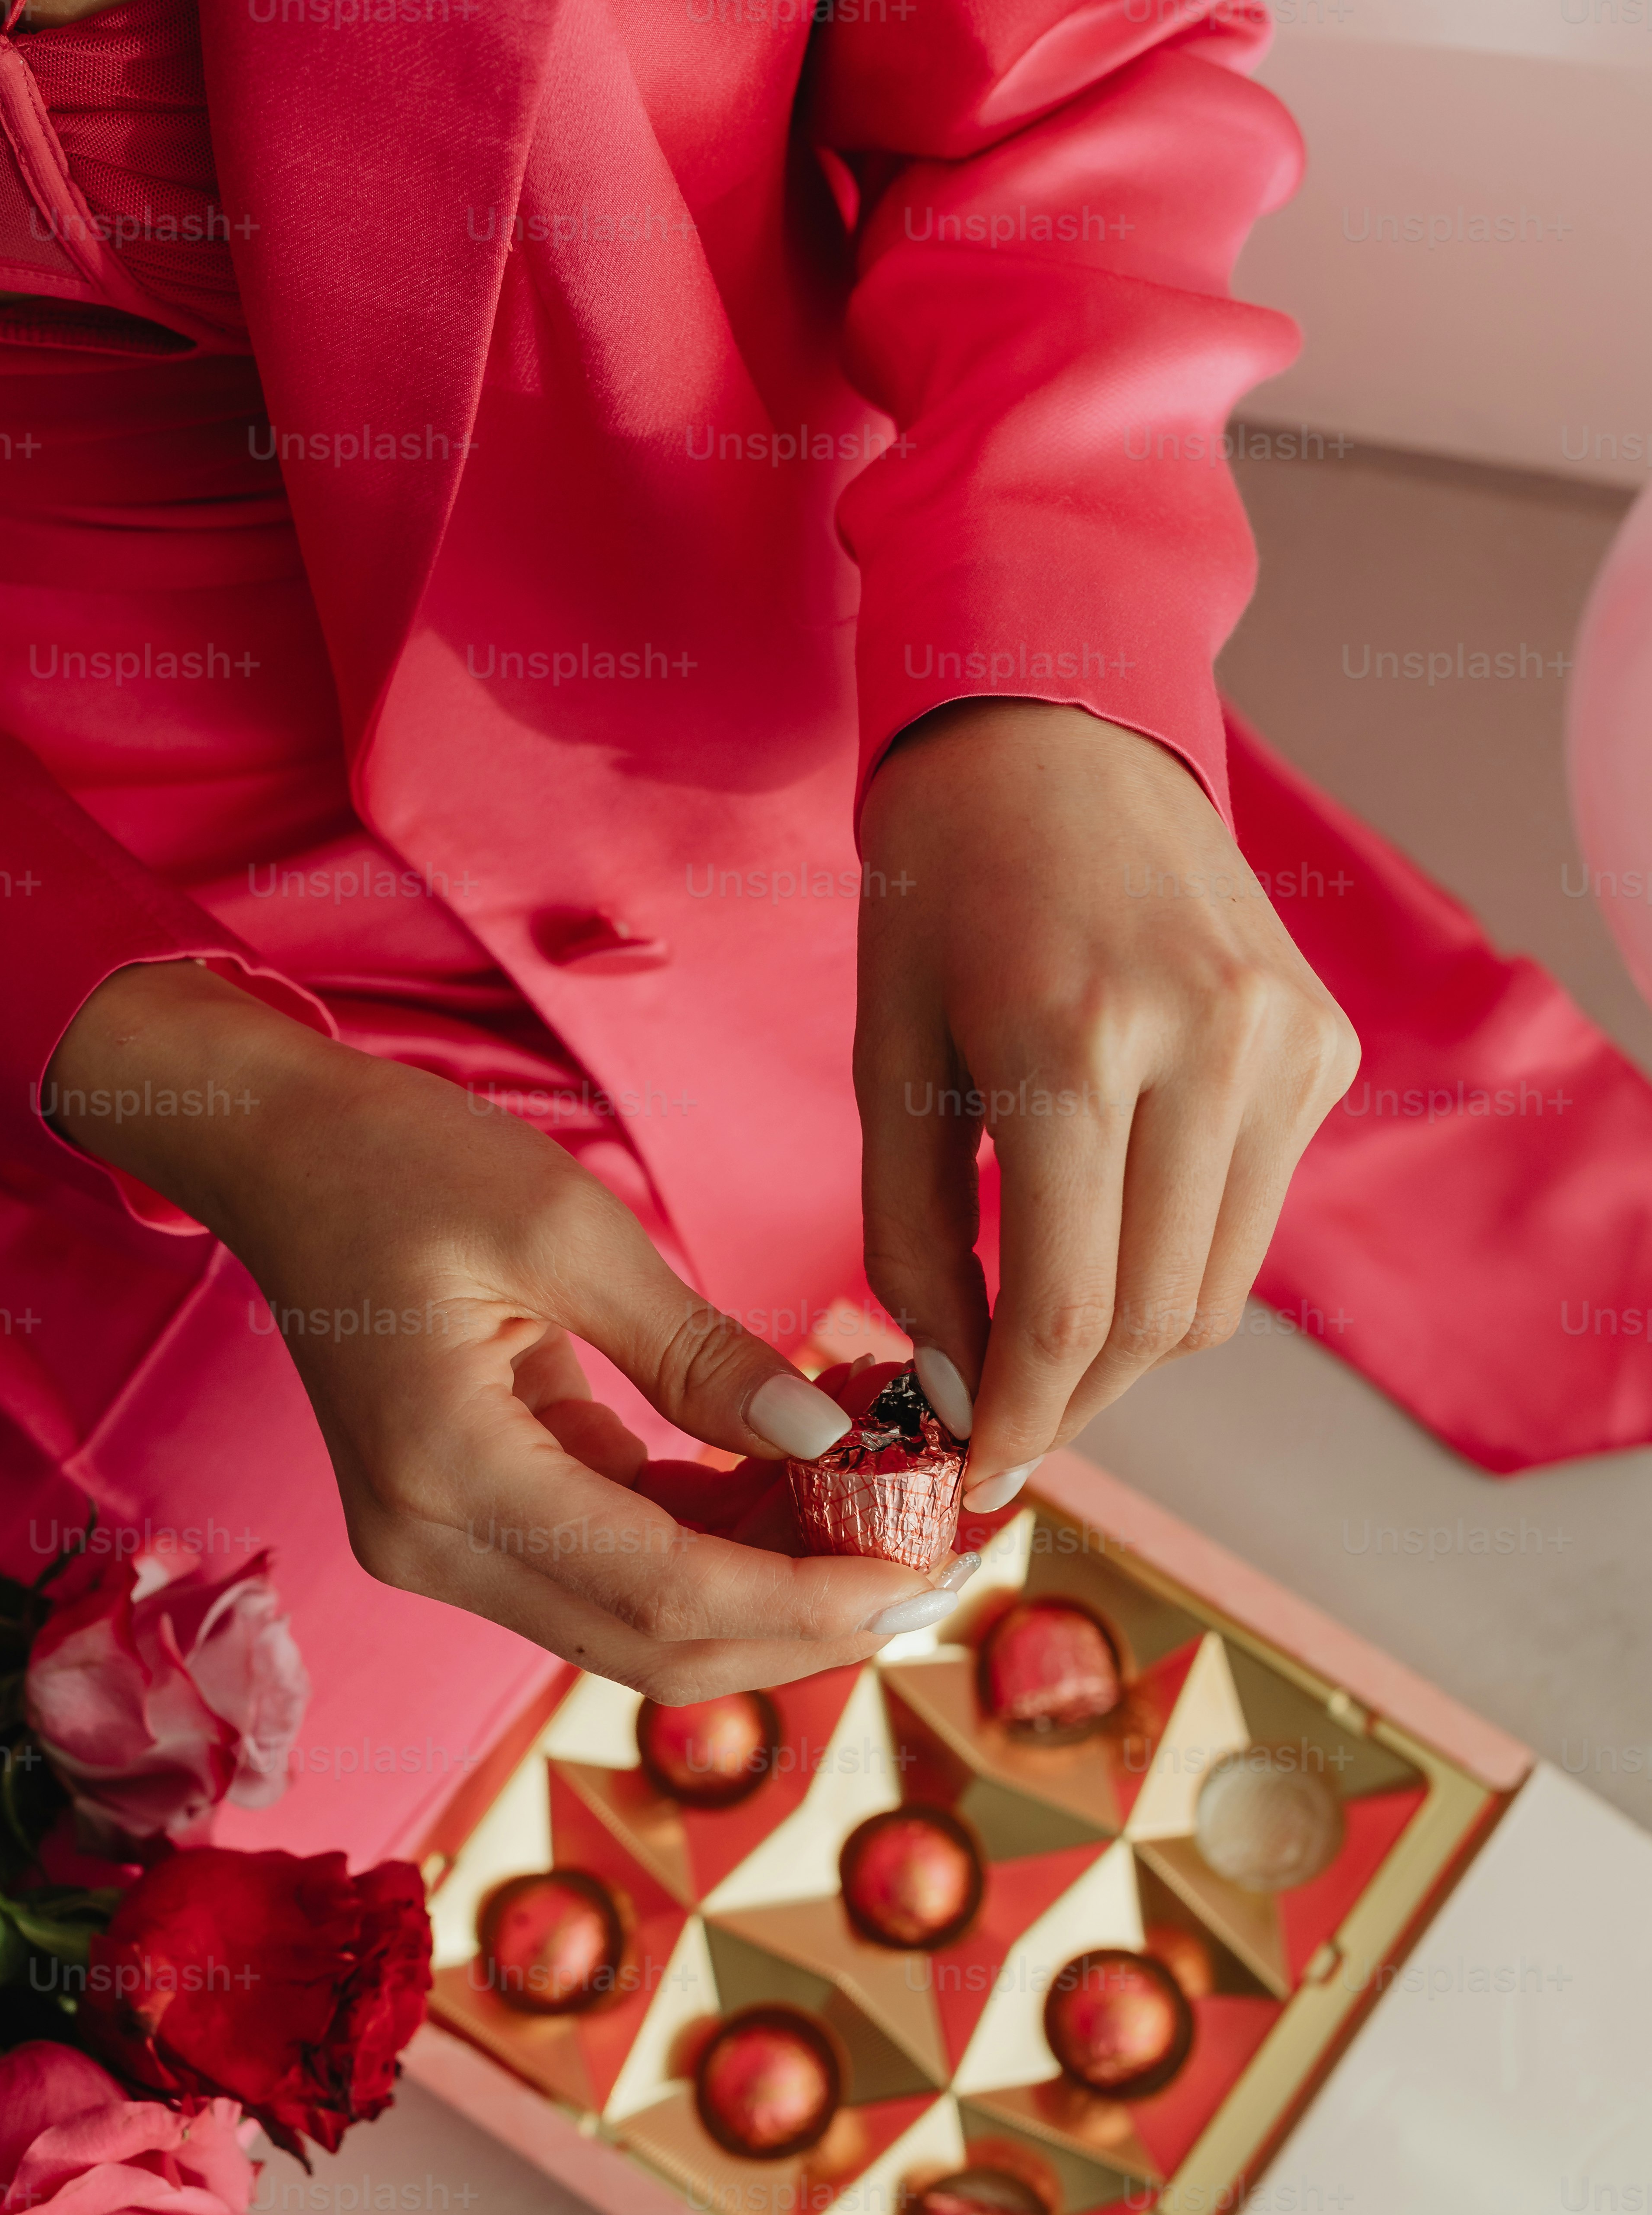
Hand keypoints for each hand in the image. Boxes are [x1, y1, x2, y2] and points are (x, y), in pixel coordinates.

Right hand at [47, 963, 969, 1696]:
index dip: (804, 1602)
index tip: (923, 1573)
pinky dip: (715, 1543)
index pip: (661, 1591)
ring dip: (770, 1590)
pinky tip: (804, 1490)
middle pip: (656, 1645)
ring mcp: (444, 1545)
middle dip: (805, 1625)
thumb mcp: (566, 1228)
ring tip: (890, 1524)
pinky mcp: (468, 1520)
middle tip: (937, 1570)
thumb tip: (831, 1446)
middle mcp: (435, 1544)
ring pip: (642, 1623)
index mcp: (449, 1477)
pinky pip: (615, 1565)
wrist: (277, 1153)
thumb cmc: (400, 1160)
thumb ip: (701, 1353)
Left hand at [856, 699, 1358, 1508]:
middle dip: (1074, 1403)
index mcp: (1074, 1042)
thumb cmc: (942, 896)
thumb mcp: (889, 1063)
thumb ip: (914, 1240)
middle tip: (1004, 1435)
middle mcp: (1206, 1043)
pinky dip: (1179, 1260)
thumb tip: (953, 1383)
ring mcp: (1285, 1043)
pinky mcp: (1324, 1045)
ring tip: (1046, 1352)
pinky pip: (1252, 1215)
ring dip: (1131, 1348)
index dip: (1020, 1420)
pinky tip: (1111, 1238)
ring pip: (1218, 1288)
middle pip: (1156, 1319)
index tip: (974, 1476)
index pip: (1069, 1310)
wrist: (1054, 738)